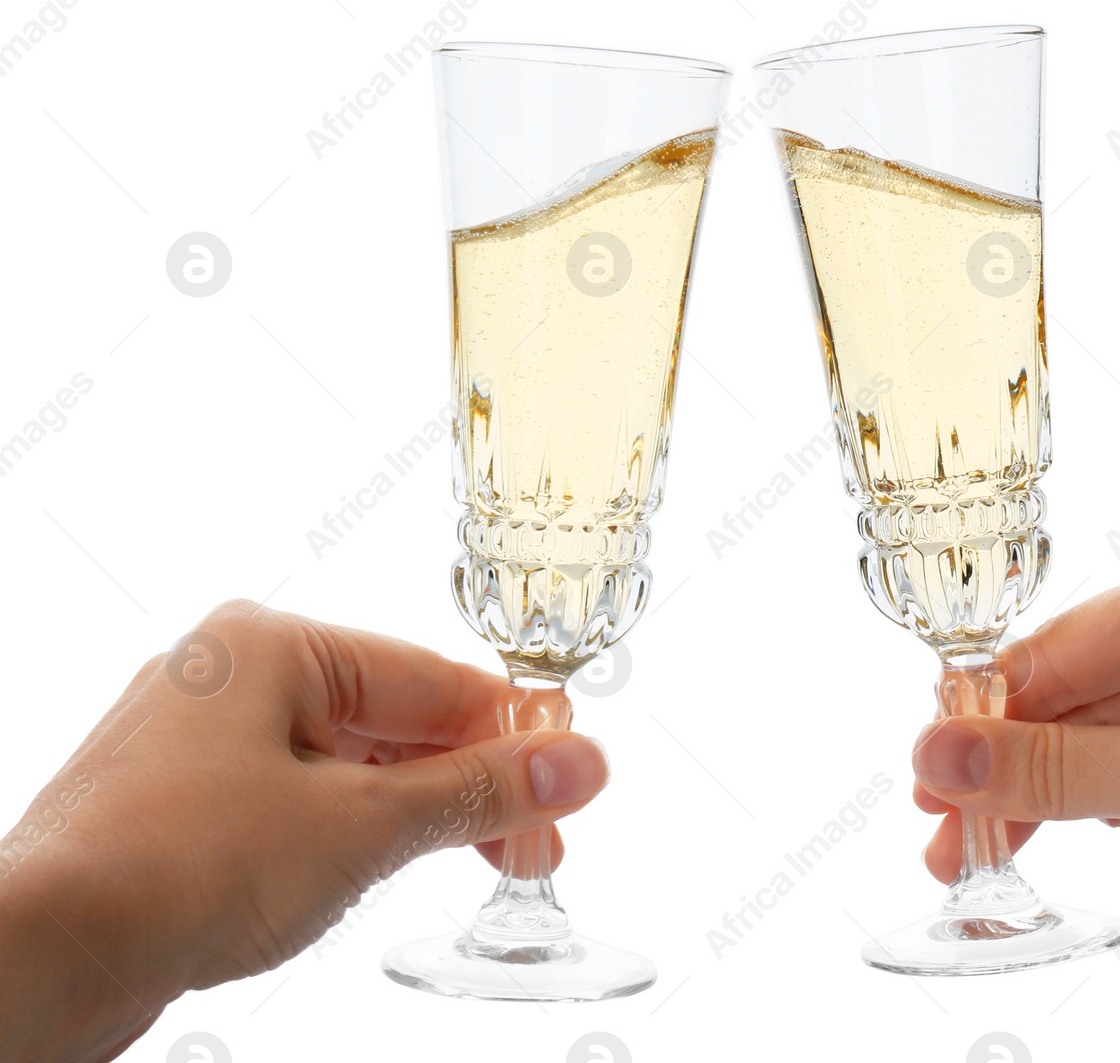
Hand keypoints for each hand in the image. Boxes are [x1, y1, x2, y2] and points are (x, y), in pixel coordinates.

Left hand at [0, 601, 608, 1061]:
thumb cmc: (178, 868)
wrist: (35, 956)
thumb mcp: (361, 826)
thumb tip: (582, 764)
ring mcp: (200, 741)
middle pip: (394, 720)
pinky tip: (386, 868)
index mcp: (275, 646)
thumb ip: (479, 791)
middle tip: (534, 846)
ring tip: (480, 864)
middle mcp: (233, 676)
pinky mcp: (180, 805)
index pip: (435, 679)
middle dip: (470, 787)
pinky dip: (355, 832)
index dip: (514, 736)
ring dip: (418, 813)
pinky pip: (297, 799)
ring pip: (346, 763)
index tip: (571, 784)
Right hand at [912, 533, 1119, 972]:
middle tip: (945, 833)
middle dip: (1013, 765)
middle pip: (1078, 687)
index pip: (1059, 648)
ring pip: (1111, 725)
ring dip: (1054, 787)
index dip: (984, 718)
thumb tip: (938, 760)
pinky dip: (1109, 791)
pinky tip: (1067, 829)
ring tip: (985, 851)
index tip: (923, 777)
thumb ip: (1053, 769)